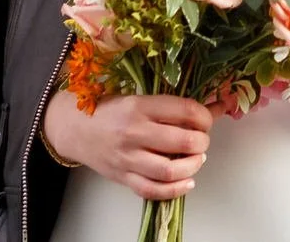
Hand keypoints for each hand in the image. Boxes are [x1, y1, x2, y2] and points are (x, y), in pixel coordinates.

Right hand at [42, 92, 211, 199]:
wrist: (74, 128)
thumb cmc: (110, 110)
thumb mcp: (139, 100)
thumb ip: (173, 107)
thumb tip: (215, 106)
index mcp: (139, 106)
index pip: (185, 111)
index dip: (205, 116)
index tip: (206, 119)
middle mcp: (134, 132)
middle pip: (183, 141)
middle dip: (202, 142)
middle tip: (202, 140)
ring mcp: (127, 158)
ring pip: (171, 170)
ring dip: (193, 165)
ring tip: (197, 159)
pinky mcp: (123, 177)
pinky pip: (153, 190)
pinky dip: (176, 189)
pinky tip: (187, 181)